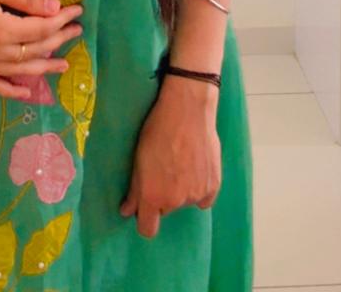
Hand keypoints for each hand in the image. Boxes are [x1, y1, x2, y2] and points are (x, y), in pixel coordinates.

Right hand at [0, 0, 83, 101]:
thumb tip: (55, 9)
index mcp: (1, 30)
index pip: (41, 29)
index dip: (62, 21)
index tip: (78, 10)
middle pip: (34, 50)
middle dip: (59, 40)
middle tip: (77, 31)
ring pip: (19, 70)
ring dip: (44, 67)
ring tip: (64, 65)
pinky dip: (11, 90)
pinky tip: (24, 92)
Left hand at [119, 77, 220, 237]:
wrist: (187, 110)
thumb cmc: (157, 130)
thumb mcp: (138, 159)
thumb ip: (134, 190)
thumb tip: (127, 211)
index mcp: (153, 196)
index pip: (148, 229)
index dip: (144, 220)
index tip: (143, 208)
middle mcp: (175, 201)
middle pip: (165, 209)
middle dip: (162, 196)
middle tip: (162, 169)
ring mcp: (196, 195)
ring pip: (184, 201)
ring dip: (180, 189)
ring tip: (180, 161)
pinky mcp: (213, 186)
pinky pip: (203, 198)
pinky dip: (198, 187)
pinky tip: (195, 167)